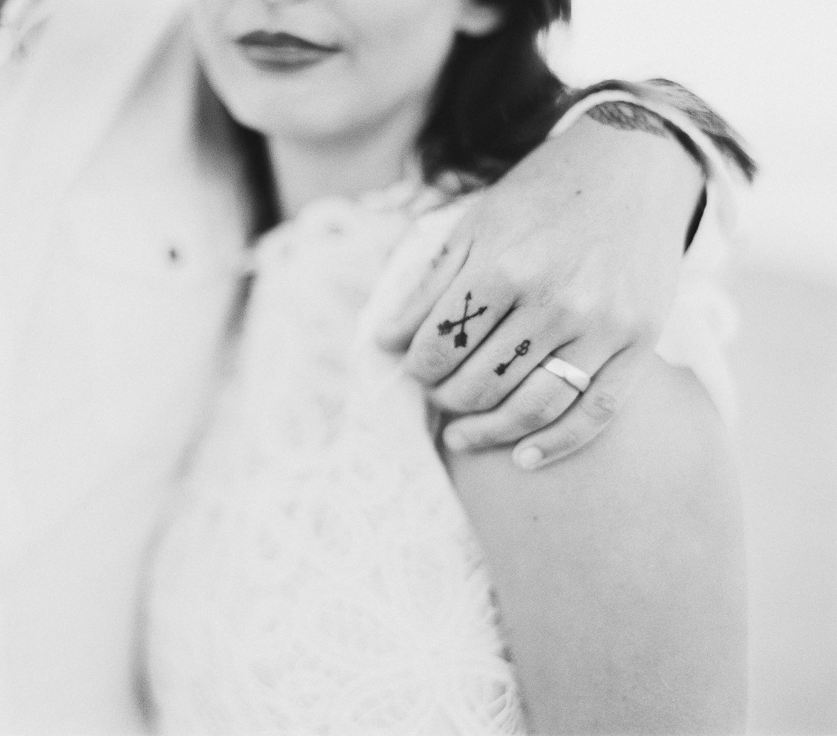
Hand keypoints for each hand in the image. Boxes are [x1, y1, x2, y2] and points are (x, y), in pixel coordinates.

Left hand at [376, 114, 704, 468]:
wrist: (633, 166)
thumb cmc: (541, 195)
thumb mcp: (474, 227)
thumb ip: (428, 288)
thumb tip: (382, 342)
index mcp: (503, 266)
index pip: (439, 347)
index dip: (418, 367)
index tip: (417, 368)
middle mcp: (554, 300)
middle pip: (480, 384)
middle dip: (447, 398)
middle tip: (440, 396)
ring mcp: (602, 324)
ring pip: (532, 406)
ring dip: (487, 432)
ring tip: (461, 437)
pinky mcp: (640, 342)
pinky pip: (596, 412)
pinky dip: (557, 444)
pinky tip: (524, 460)